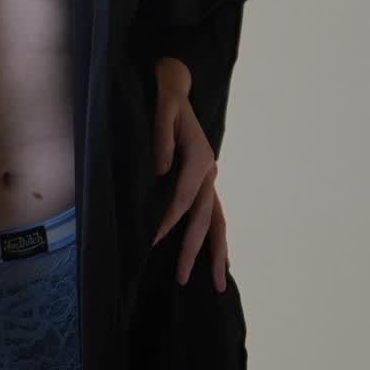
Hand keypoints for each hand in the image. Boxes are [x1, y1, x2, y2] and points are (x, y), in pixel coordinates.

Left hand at [151, 79, 229, 291]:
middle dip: (196, 250)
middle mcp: (209, 171)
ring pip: (217, 221)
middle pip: (206, 218)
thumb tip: (161, 169)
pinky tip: (218, 259)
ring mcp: (209, 178)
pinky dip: (214, 238)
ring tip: (217, 283)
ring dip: (216, 252)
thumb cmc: (163, 97)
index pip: (183, 198)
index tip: (152, 242)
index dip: (168, 221)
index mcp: (199, 158)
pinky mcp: (203, 181)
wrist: (173, 86)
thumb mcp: (160, 108)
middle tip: (184, 278)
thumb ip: (160, 136)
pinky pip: (212, 215)